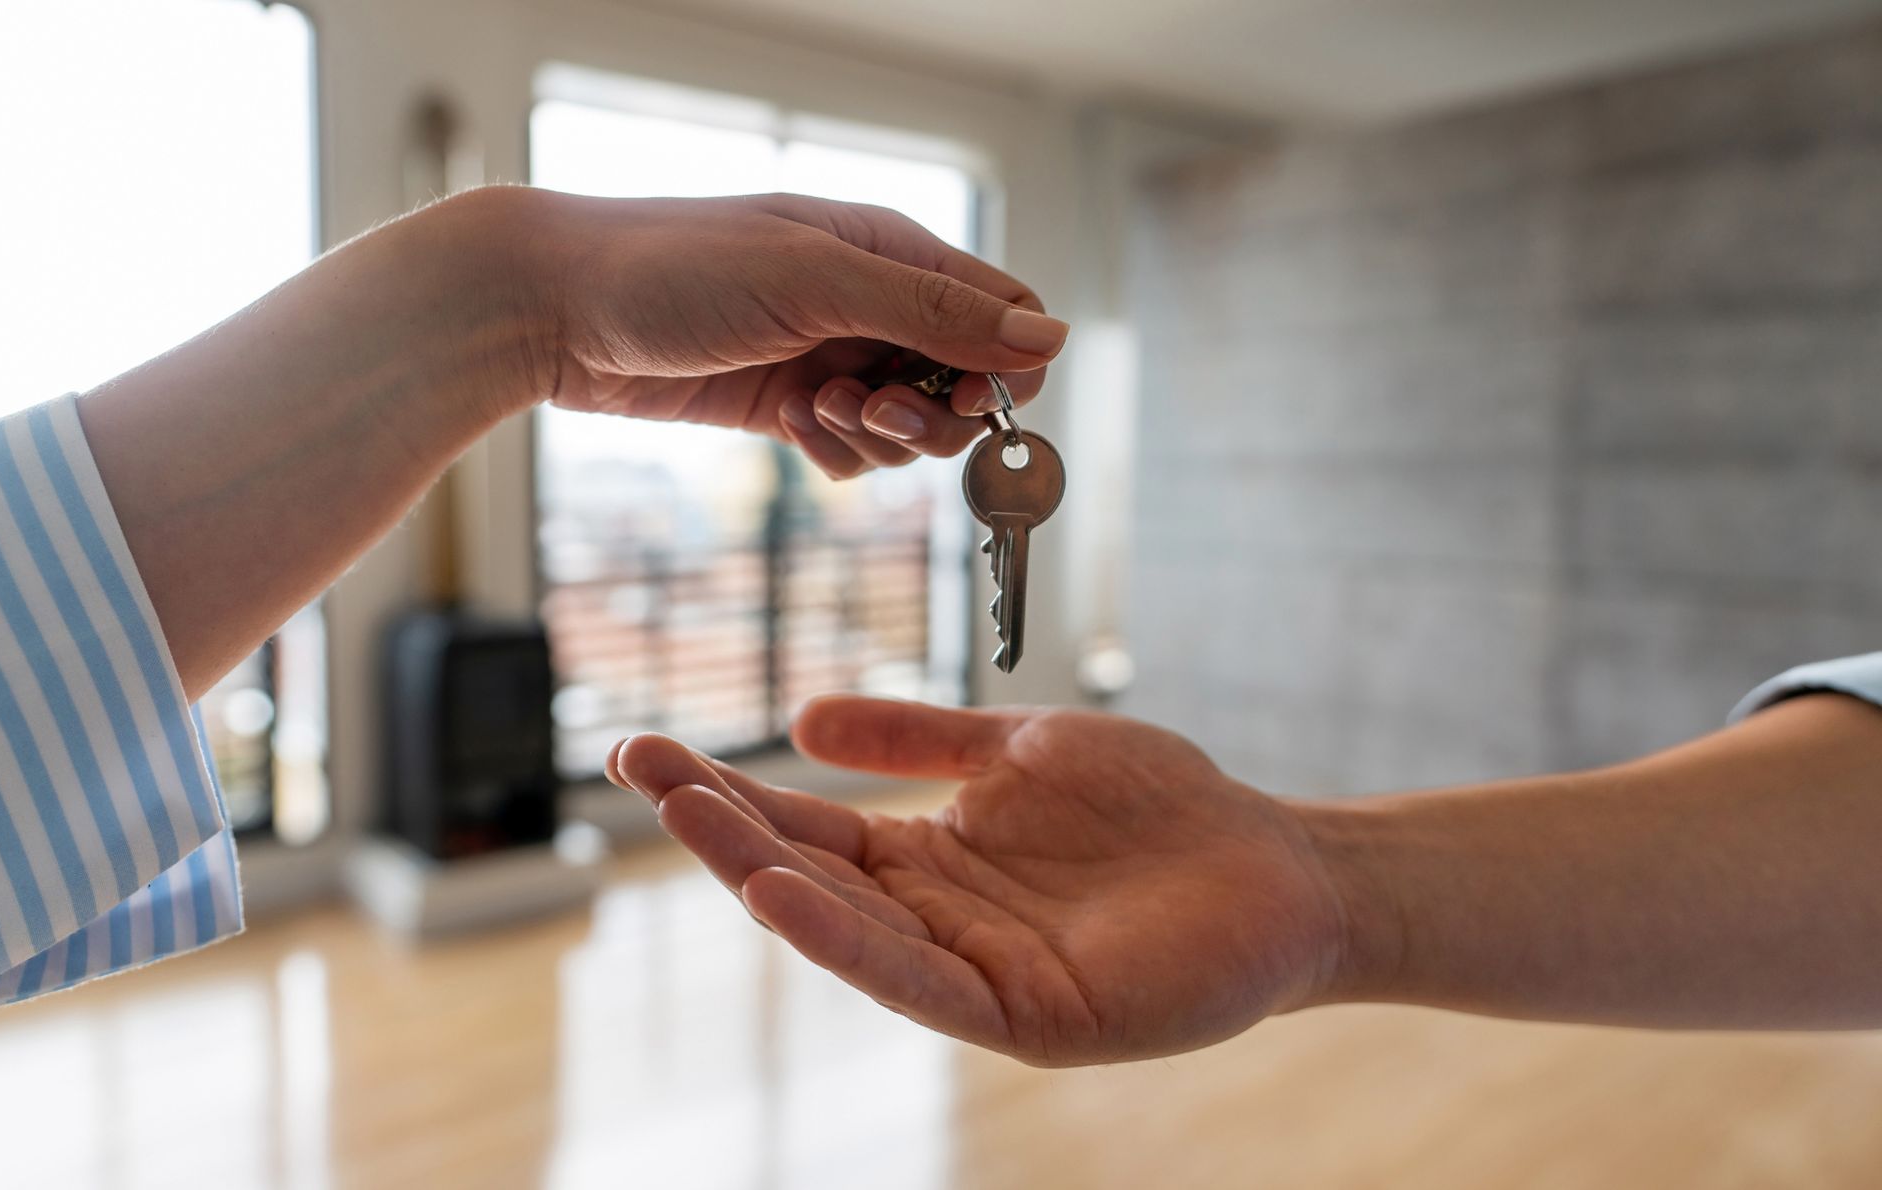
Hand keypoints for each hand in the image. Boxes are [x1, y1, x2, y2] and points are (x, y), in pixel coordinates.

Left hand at [509, 188, 1065, 477]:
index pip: (1003, 315)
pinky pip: (853, 453)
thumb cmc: (674, 267)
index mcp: (892, 251)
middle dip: (931, 415)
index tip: (967, 400)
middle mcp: (870, 305)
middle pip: (963, 386)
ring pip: (909, 430)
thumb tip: (1049, 340)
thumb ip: (934, 311)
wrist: (556, 308)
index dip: (1004, 369)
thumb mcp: (815, 280)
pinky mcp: (791, 407)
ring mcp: (831, 358)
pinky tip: (788, 427)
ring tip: (812, 411)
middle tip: (865, 409)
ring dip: (876, 438)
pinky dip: (834, 453)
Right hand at [607, 696, 1348, 1065]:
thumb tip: (803, 718)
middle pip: (807, 874)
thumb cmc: (1159, 809)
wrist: (1278, 864)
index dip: (727, 791)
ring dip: (762, 875)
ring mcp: (975, 973)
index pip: (806, 826)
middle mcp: (934, 922)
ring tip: (687, 816)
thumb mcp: (1020, 750)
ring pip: (847, 930)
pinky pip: (919, 982)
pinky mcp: (1026, 1016)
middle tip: (639, 767)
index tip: (646, 748)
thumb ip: (920, 738)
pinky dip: (847, 942)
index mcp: (929, 861)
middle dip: (720, 825)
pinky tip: (784, 894)